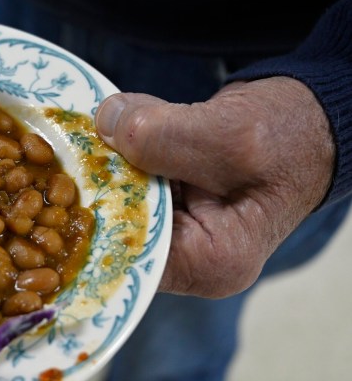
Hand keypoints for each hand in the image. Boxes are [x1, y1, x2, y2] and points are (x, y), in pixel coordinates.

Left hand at [95, 77, 334, 297]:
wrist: (313, 117)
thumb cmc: (290, 136)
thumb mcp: (231, 136)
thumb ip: (165, 137)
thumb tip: (105, 124)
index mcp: (210, 263)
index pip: (130, 254)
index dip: (93, 216)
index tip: (67, 177)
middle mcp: (189, 255)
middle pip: (118, 225)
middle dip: (98, 181)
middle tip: (75, 141)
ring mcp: (178, 225)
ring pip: (118, 195)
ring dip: (109, 156)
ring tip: (103, 122)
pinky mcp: (170, 196)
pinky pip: (130, 175)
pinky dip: (122, 145)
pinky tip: (120, 119)